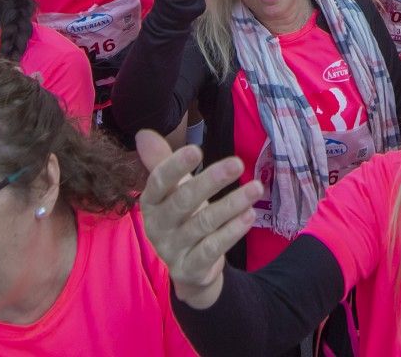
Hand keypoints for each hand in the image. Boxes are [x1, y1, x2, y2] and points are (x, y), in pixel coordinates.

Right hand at [135, 130, 261, 309]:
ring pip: (203, 224)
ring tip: (256, 188)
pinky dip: (232, 232)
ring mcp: (172, 250)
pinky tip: (249, 216)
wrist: (189, 266)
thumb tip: (144, 133)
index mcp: (151, 203)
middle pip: (183, 201)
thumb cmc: (182, 217)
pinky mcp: (190, 268)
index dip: (176, 166)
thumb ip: (161, 162)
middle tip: (238, 163)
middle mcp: (157, 227)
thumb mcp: (172, 190)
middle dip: (211, 181)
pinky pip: (212, 249)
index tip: (197, 149)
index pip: (159, 182)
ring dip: (232, 204)